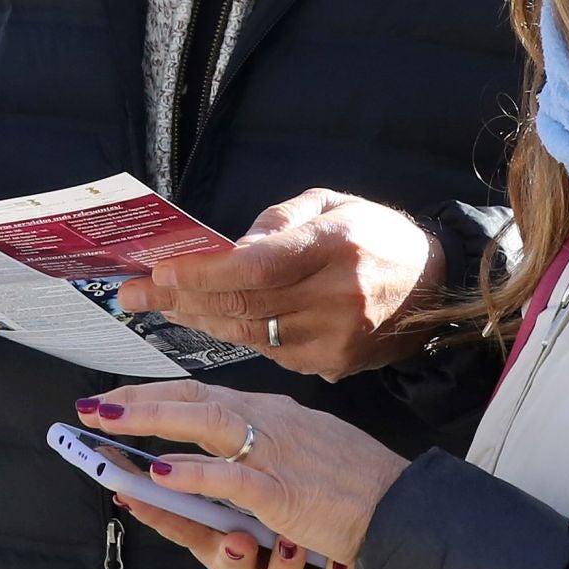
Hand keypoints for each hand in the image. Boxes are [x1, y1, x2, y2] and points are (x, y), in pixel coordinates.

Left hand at [77, 382, 408, 568]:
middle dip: (139, 403)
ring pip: (205, 425)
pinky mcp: (284, 492)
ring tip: (108, 422)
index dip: (156, 396)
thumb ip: (261, 446)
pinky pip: (231, 479)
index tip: (117, 400)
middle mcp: (270, 421)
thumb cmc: (355, 483)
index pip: (204, 395)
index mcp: (273, 412)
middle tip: (92, 406)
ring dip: (152, 421)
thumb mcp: (304, 449)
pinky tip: (161, 471)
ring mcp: (277, 453)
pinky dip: (195, 473)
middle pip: (194, 401)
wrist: (402, 508)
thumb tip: (211, 452)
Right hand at [106, 487, 358, 568]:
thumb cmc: (301, 497)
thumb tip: (171, 444)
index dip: (159, 517)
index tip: (137, 501)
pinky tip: (340, 566)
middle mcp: (254, 563)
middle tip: (238, 540)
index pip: (186, 528)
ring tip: (293, 544)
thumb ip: (212, 468)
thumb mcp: (258, 475)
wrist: (368, 526)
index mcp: (226, 532)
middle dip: (232, 560)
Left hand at [117, 191, 444, 380]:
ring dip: (199, 319)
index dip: (202, 272)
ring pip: (248, 333)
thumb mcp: (332, 204)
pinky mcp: (334, 365)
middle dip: (180, 298)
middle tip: (134, 293)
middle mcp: (337, 296)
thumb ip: (278, 222)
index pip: (256, 266)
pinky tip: (209, 320)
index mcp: (337, 244)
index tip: (160, 269)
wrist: (435, 286)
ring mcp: (336, 337)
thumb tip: (227, 249)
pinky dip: (236, 334)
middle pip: (242, 304)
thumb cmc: (376, 235)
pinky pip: (269, 351)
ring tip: (161, 304)